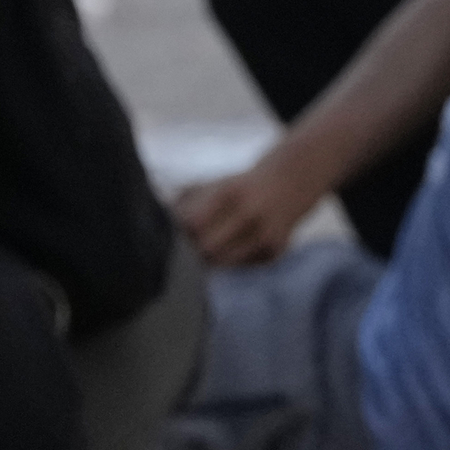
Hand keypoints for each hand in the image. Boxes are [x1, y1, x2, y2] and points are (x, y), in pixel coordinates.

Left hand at [176, 154, 321, 268]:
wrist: (291, 182)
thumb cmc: (240, 187)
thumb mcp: (214, 184)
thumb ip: (184, 201)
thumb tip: (158, 222)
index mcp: (230, 193)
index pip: (192, 224)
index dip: (180, 234)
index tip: (176, 234)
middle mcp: (250, 214)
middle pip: (207, 249)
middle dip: (193, 251)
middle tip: (188, 249)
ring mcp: (266, 235)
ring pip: (224, 263)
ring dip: (210, 261)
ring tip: (205, 251)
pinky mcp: (276, 251)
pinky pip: (242, 267)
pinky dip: (231, 263)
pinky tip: (232, 250)